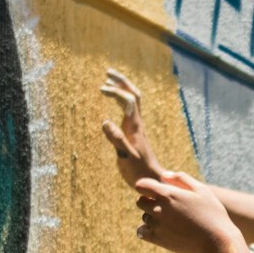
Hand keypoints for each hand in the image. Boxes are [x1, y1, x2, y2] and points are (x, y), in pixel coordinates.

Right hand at [101, 68, 162, 189]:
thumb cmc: (139, 171)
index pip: (129, 100)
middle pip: (134, 95)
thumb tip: (105, 121)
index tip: (101, 89)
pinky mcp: (135, 133)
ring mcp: (137, 127)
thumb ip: (117, 139)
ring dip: (123, 88)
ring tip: (108, 80)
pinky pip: (130, 110)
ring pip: (134, 101)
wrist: (153, 180)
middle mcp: (137, 124)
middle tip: (108, 72)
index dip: (116, 91)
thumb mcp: (125, 156)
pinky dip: (122, 100)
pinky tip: (115, 101)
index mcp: (135, 127)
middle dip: (122, 81)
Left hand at [136, 172, 239, 252]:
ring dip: (152, 217)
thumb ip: (182, 179)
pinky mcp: (158, 240)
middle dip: (149, 202)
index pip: (141, 186)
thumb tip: (164, 175)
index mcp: (168, 194)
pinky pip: (141, 232)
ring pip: (144, 218)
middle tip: (166, 207)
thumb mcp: (202, 190)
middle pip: (140, 202)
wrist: (217, 242)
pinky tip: (162, 231)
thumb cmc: (213, 214)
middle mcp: (158, 208)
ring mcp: (157, 225)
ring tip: (172, 222)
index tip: (156, 192)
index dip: (147, 187)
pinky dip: (147, 231)